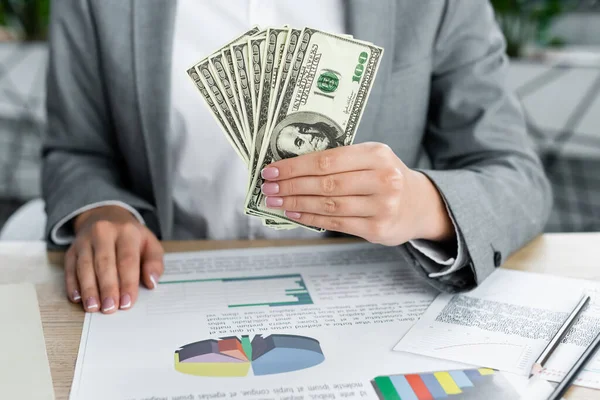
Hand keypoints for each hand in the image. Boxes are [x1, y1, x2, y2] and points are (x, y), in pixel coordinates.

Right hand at [65, 205, 163, 312]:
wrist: (106, 216)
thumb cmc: (131, 237)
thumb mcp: (150, 244)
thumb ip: (154, 262)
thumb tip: (152, 282)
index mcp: (127, 231)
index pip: (127, 259)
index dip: (127, 283)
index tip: (127, 302)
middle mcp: (103, 232)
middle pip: (104, 263)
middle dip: (107, 288)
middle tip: (110, 308)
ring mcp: (84, 240)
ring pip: (85, 266)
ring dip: (88, 289)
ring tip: (93, 307)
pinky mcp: (71, 249)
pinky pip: (70, 268)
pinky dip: (72, 284)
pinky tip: (77, 298)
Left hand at [260, 142, 454, 245]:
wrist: (419, 204)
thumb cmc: (385, 177)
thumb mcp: (371, 159)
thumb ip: (339, 161)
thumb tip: (291, 167)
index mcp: (377, 154)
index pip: (327, 159)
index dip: (295, 166)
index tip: (272, 169)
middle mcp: (382, 179)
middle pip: (325, 183)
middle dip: (291, 185)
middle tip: (268, 187)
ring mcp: (382, 206)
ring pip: (328, 204)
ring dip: (296, 202)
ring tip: (276, 201)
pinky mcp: (377, 229)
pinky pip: (336, 222)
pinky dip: (310, 217)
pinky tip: (294, 213)